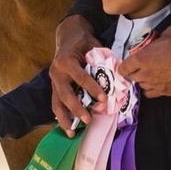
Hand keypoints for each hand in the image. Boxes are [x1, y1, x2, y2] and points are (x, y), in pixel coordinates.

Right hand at [49, 15, 104, 135]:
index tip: (104, 99)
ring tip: (72, 132)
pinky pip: (55, 103)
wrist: (68, 36)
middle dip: (77, 108)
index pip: (81, 77)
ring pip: (57, 102)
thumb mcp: (93, 45)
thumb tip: (117, 75)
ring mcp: (53, 81)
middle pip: (66, 94)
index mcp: (66, 61)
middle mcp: (56, 72)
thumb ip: (101, 60)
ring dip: (64, 118)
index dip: (93, 89)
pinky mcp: (54, 87)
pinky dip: (61, 116)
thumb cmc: (83, 41)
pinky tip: (67, 127)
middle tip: (88, 119)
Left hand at [118, 25, 170, 97]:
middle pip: (132, 78)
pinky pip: (153, 94)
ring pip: (143, 87)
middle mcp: (146, 74)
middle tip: (139, 69)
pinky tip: (158, 85)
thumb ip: (159, 38)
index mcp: (142, 58)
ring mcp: (156, 85)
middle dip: (134, 73)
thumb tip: (161, 39)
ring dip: (144, 82)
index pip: (124, 67)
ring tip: (150, 77)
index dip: (124, 67)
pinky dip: (153, 90)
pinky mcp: (167, 92)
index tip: (125, 67)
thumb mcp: (169, 33)